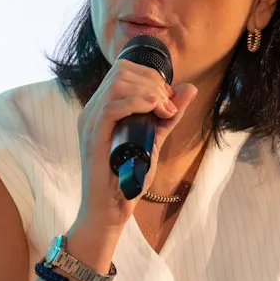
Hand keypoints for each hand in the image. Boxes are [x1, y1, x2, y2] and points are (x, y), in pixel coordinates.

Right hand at [73, 59, 198, 230]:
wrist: (110, 210)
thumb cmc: (127, 178)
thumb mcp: (153, 139)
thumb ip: (168, 115)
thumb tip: (189, 88)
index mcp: (101, 108)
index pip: (123, 70)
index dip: (150, 76)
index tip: (168, 97)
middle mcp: (92, 110)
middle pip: (121, 72)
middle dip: (153, 82)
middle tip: (169, 106)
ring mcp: (90, 122)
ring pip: (116, 84)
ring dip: (149, 91)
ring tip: (164, 111)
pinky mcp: (93, 137)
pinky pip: (111, 107)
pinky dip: (136, 102)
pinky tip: (154, 108)